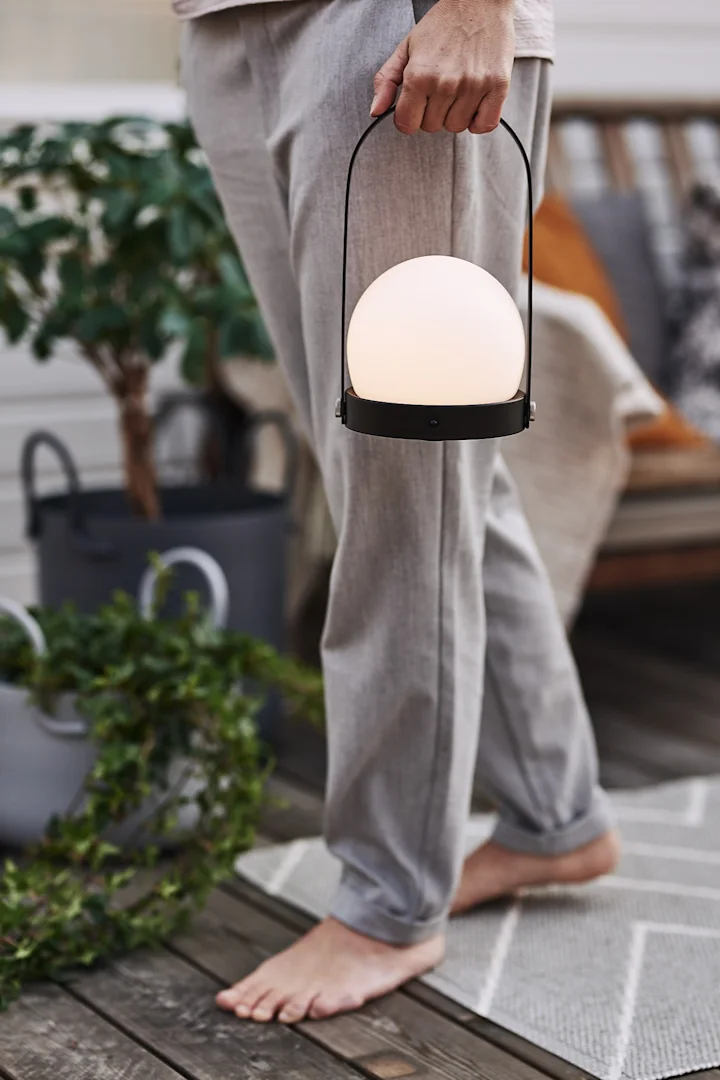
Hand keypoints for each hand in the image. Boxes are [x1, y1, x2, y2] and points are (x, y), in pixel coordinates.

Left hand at [371, 0, 514, 135]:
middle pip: (431, 127)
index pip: (407, 124)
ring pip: (456, 127)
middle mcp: (446, 83)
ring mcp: (473, 86)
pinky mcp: (497, 86)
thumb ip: (386, 80)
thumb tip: (375, 111)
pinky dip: (478, 122)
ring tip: (457, 90)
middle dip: (431, 113)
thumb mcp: (406, 48)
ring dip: (454, 115)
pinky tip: (474, 104)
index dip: (408, 118)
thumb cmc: (442, 24)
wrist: (480, 0)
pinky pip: (484, 125)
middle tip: (438, 90)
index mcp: (419, 75)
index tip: (414, 107)